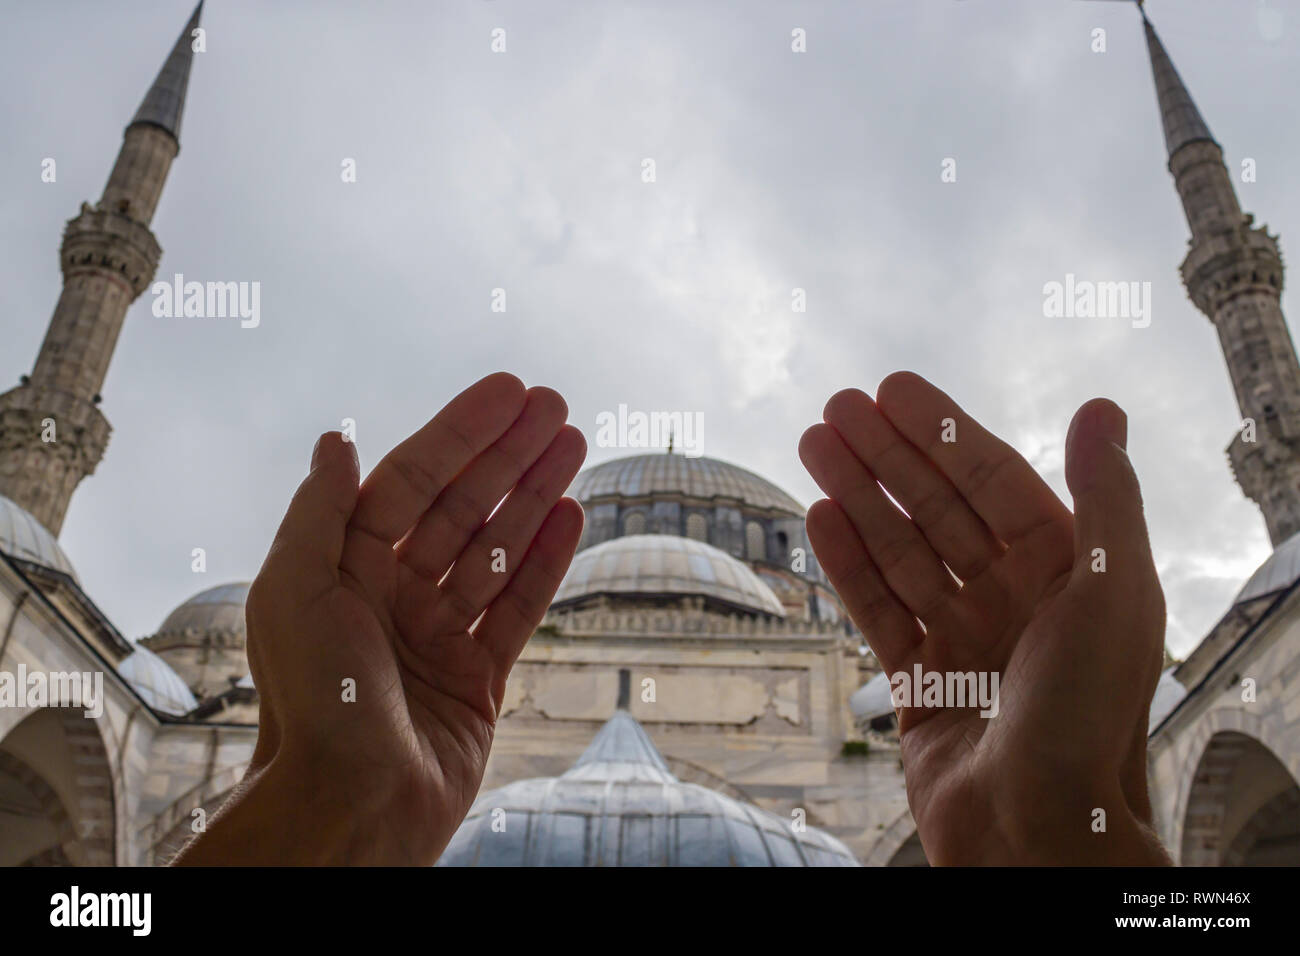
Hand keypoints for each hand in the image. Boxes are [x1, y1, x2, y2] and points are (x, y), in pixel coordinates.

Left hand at [174, 372, 585, 864]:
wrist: (351, 808)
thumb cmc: (313, 702)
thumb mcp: (294, 592)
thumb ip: (320, 512)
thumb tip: (336, 439)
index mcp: (345, 568)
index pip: (412, 480)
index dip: (461, 432)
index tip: (508, 391)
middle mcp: (392, 595)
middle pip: (463, 507)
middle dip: (508, 455)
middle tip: (556, 407)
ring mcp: (438, 636)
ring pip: (497, 549)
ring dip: (535, 495)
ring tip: (574, 446)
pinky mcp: (477, 679)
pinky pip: (519, 607)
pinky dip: (545, 561)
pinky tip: (571, 515)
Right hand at [800, 372, 1169, 864]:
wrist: (1038, 831)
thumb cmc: (1087, 714)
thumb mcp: (1115, 593)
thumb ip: (1107, 497)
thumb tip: (1101, 406)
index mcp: (1066, 571)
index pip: (994, 479)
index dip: (942, 430)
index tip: (893, 388)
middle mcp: (1015, 598)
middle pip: (938, 508)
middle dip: (887, 456)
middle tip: (835, 408)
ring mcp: (964, 639)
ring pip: (901, 552)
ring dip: (858, 497)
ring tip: (814, 446)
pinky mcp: (921, 682)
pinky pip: (878, 609)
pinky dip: (849, 564)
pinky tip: (818, 517)